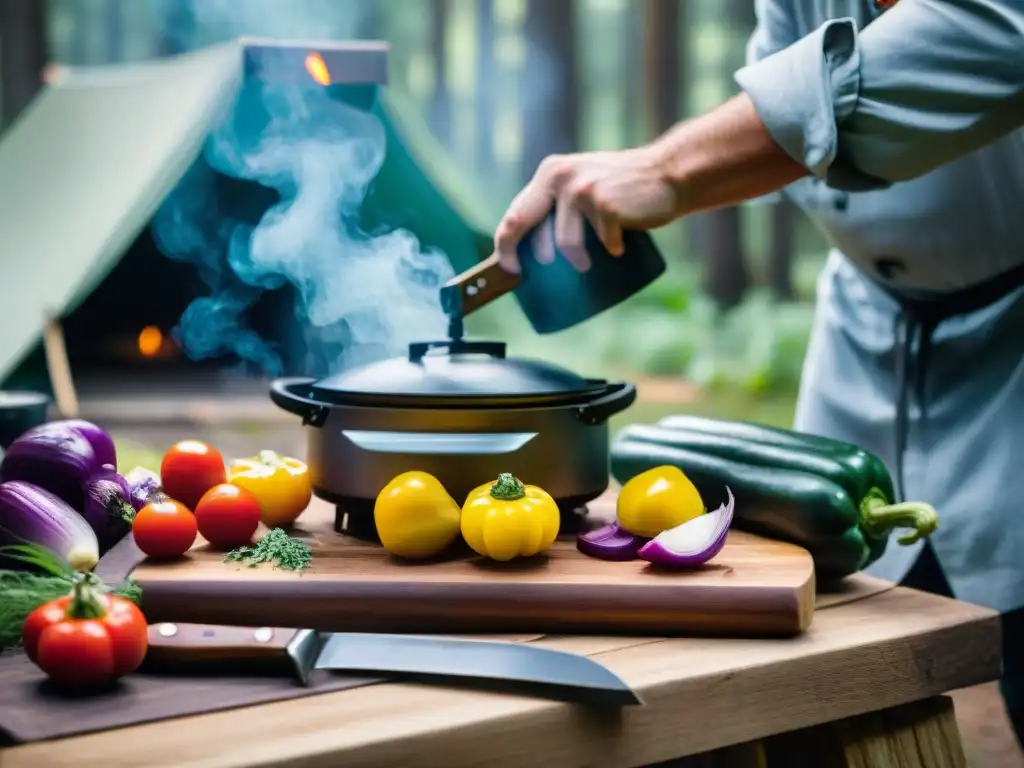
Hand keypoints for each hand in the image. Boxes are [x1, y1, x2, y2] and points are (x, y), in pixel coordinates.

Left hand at [493, 147, 679, 273]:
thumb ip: (560, 203)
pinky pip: (601, 241)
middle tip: (540, 273)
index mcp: (550, 173)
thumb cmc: (625, 189)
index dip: (505, 245)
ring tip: (587, 264)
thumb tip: (536, 251)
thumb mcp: (583, 185)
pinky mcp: (604, 203)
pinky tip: (619, 244)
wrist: (669, 174)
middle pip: (523, 224)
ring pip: (565, 242)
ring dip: (577, 260)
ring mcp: (582, 189)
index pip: (515, 213)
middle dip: (528, 257)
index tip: (509, 268)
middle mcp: (560, 177)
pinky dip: (611, 248)